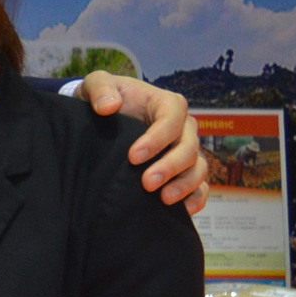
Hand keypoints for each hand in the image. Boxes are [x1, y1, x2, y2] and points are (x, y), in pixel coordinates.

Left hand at [76, 72, 207, 211]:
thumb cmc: (103, 98)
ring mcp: (184, 150)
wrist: (101, 117)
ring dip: (184, 185)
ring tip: (163, 199)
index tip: (133, 157)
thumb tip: (108, 106)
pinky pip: (200, 186)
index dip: (158, 138)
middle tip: (147, 184)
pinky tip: (182, 211)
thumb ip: (100, 89)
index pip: (172, 118)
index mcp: (166, 103)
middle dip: (170, 166)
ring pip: (198, 168)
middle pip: (189, 147)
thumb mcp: (95, 84)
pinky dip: (196, 198)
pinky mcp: (182, 171)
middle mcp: (182, 128)